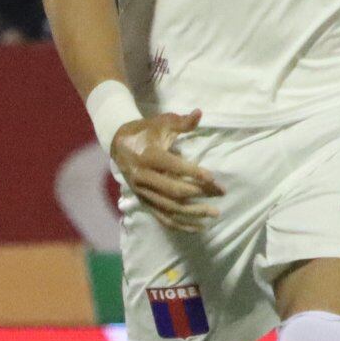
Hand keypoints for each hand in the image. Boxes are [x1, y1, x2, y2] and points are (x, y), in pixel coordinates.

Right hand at [111, 110, 224, 232]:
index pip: (173, 167)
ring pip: (169, 207)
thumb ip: (182, 121)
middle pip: (173, 190)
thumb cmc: (146, 132)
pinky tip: (198, 227)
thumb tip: (200, 113)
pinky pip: (162, 217)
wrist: (119, 144)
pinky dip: (180, 225)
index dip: (193, 173)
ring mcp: (142, 192)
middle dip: (199, 193)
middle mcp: (143, 176)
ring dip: (193, 213)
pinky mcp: (143, 202)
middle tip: (221, 193)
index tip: (213, 178)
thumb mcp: (162, 122)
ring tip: (214, 213)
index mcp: (147, 156)